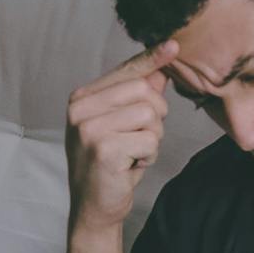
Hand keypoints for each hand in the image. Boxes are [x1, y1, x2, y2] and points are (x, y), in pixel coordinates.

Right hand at [64, 39, 178, 233]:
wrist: (94, 208)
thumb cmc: (111, 165)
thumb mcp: (123, 126)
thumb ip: (137, 97)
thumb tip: (161, 69)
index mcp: (83, 98)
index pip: (125, 71)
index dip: (152, 59)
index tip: (173, 44)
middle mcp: (80, 108)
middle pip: (144, 91)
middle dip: (155, 118)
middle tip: (139, 140)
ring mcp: (89, 127)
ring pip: (150, 116)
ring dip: (152, 140)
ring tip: (132, 154)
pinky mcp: (103, 148)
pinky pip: (149, 140)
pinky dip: (148, 157)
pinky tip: (129, 167)